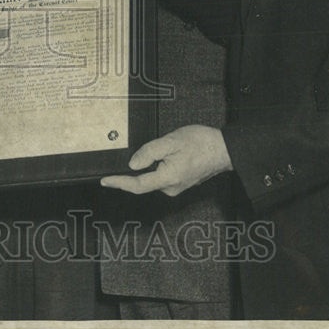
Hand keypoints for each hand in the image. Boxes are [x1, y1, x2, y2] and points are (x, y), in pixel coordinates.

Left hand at [100, 125, 231, 196]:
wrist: (224, 149)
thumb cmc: (201, 143)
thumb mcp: (171, 141)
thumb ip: (150, 152)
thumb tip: (133, 164)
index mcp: (168, 178)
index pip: (137, 185)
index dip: (119, 183)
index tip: (105, 181)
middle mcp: (171, 188)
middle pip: (143, 182)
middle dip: (133, 172)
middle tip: (132, 157)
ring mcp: (176, 187)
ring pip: (152, 179)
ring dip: (147, 168)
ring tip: (157, 150)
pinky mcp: (180, 183)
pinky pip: (161, 177)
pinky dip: (155, 169)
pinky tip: (162, 156)